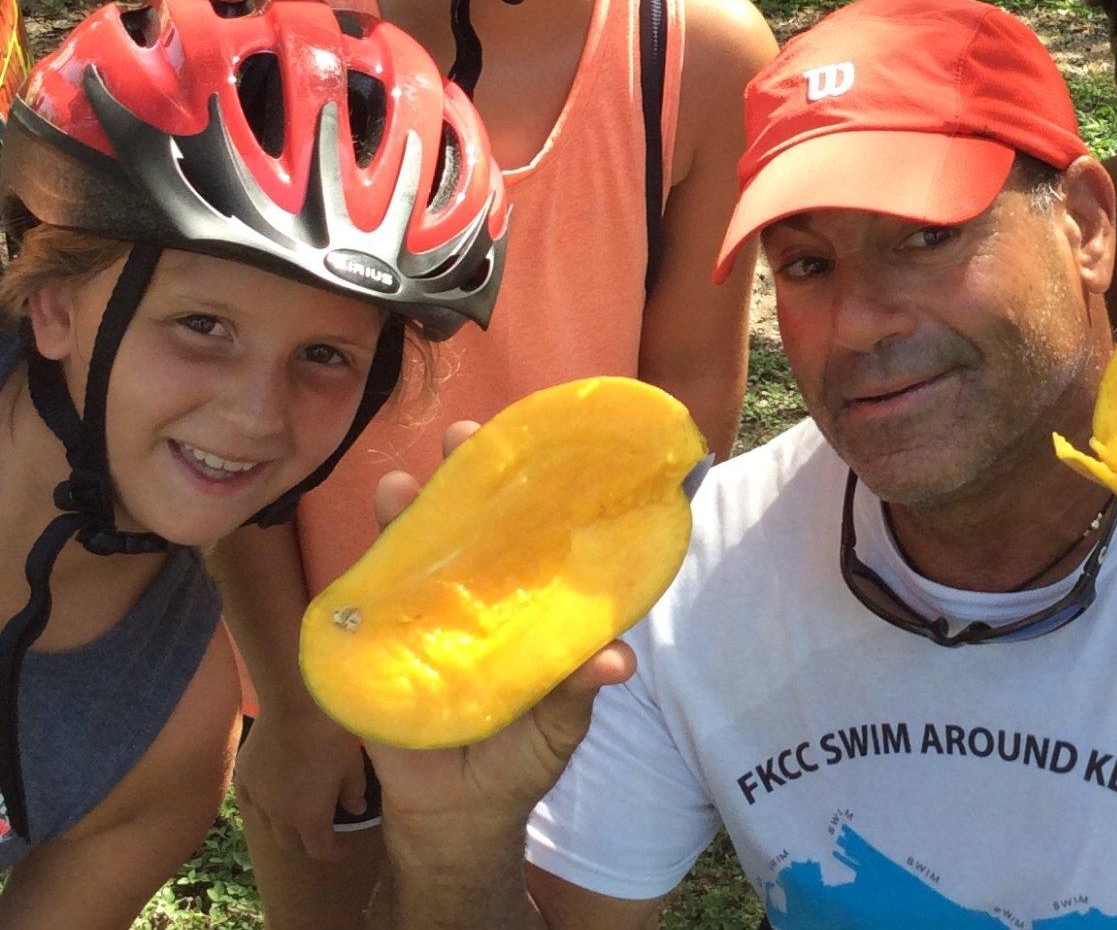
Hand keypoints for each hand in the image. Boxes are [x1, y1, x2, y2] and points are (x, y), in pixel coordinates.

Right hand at [235, 695, 370, 863]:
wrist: (294, 702)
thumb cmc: (331, 732)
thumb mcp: (352, 763)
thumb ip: (353, 791)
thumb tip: (355, 809)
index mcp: (309, 817)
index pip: (320, 850)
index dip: (335, 852)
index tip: (346, 846)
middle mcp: (278, 815)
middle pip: (291, 844)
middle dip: (308, 843)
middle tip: (323, 832)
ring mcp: (258, 797)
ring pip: (267, 826)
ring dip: (284, 827)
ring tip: (298, 815)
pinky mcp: (244, 777)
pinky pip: (252, 802)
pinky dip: (264, 806)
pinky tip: (273, 796)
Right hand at [359, 420, 636, 839]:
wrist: (459, 817)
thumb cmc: (521, 755)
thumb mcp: (560, 723)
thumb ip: (580, 688)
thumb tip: (618, 660)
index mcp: (518, 599)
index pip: (523, 527)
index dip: (525, 483)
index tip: (533, 440)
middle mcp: (468, 595)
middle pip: (462, 522)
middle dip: (459, 476)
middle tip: (463, 439)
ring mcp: (417, 618)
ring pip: (407, 553)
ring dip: (402, 516)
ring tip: (402, 487)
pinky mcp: (374, 654)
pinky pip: (363, 614)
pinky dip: (360, 588)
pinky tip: (361, 566)